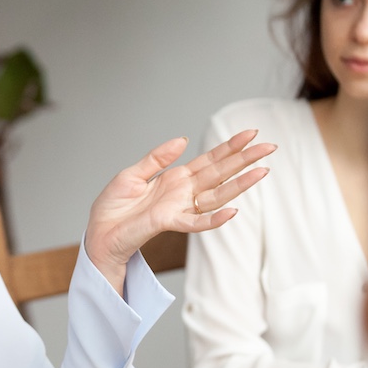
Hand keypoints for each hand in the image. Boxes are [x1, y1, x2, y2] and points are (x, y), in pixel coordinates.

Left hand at [84, 130, 275, 290]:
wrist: (98, 234)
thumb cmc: (113, 208)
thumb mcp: (132, 174)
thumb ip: (157, 158)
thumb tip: (182, 139)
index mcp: (175, 178)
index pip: (209, 160)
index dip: (230, 147)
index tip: (250, 133)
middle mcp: (183, 193)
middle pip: (220, 174)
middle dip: (244, 160)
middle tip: (269, 147)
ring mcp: (179, 208)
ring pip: (217, 196)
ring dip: (240, 185)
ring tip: (262, 171)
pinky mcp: (168, 223)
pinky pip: (196, 223)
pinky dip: (214, 219)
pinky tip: (233, 211)